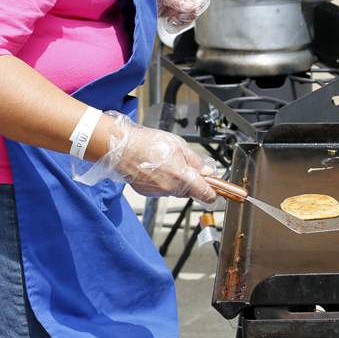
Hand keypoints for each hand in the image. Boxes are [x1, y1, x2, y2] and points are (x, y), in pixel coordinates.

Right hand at [75, 112, 217, 203]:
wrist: (120, 148)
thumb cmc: (147, 143)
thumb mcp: (178, 145)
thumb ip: (195, 160)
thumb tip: (207, 170)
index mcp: (182, 178)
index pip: (206, 194)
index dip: (214, 192)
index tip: (218, 191)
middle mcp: (171, 189)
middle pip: (189, 190)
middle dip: (190, 180)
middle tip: (184, 163)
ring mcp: (157, 192)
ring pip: (175, 188)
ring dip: (174, 178)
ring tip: (164, 161)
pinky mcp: (146, 192)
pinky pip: (161, 188)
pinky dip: (161, 179)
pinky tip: (153, 166)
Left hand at [153, 0, 208, 29]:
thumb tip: (190, 5)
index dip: (199, 2)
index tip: (190, 9)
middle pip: (196, 8)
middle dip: (188, 14)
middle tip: (177, 14)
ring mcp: (175, 4)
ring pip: (189, 17)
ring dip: (181, 21)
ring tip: (171, 18)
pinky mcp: (168, 13)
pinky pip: (178, 23)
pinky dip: (175, 25)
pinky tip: (168, 22)